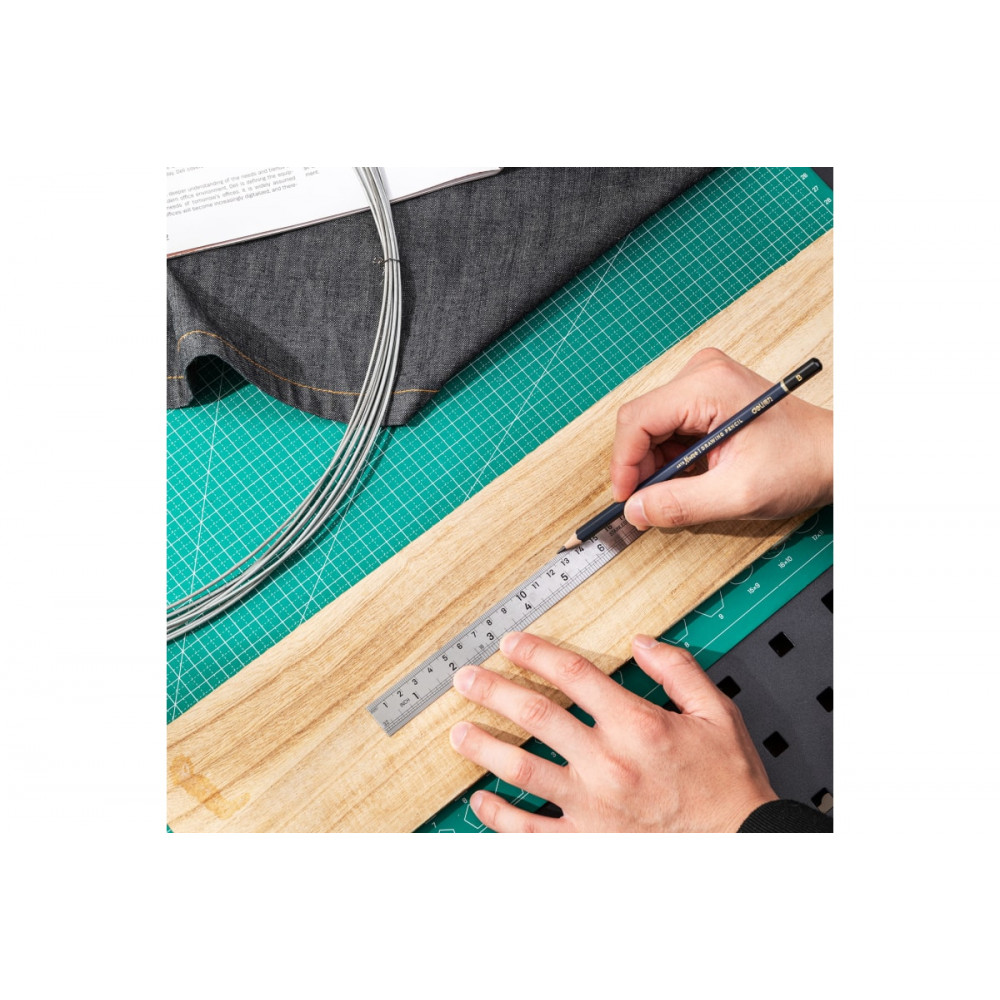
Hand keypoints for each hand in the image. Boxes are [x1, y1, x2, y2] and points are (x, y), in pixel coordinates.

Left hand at [448, 632, 776, 831]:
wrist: (742, 845)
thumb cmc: (727, 784)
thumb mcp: (717, 713)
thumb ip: (678, 670)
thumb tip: (641, 642)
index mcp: (636, 724)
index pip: (573, 675)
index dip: (536, 653)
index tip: (511, 643)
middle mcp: (606, 762)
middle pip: (535, 714)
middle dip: (493, 691)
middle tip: (466, 679)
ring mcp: (591, 805)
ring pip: (522, 768)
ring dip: (485, 747)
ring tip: (458, 732)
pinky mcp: (586, 841)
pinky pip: (531, 829)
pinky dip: (500, 815)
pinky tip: (481, 800)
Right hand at [611, 347, 831, 528]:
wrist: (835, 454)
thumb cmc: (801, 463)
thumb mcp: (738, 493)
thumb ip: (681, 503)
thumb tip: (636, 511)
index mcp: (708, 386)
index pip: (637, 420)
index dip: (624, 464)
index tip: (628, 500)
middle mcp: (701, 373)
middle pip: (641, 422)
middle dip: (640, 467)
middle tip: (650, 504)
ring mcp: (703, 381)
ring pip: (652, 426)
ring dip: (656, 464)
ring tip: (679, 490)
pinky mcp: (707, 394)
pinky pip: (669, 426)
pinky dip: (671, 457)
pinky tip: (691, 475)